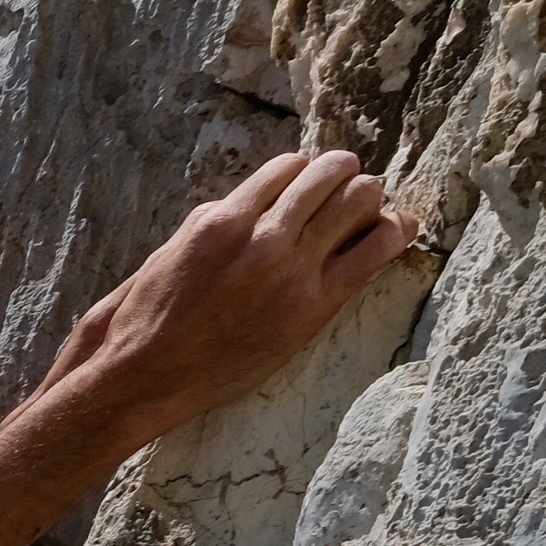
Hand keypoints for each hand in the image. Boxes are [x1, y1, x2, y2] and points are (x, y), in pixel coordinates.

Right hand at [58, 148, 418, 430]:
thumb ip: (213, 221)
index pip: (287, 167)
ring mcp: (291, 270)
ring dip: (370, 197)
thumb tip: (246, 204)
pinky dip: (394, 232)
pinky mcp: (314, 306)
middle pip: (329, 175)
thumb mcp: (171, 252)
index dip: (304, 171)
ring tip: (372, 207)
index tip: (311, 182)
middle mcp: (262, 236)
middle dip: (343, 174)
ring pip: (359, 201)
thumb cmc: (148, 320)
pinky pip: (374, 251)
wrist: (146, 378)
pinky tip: (399, 229)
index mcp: (223, 218)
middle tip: (350, 184)